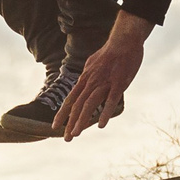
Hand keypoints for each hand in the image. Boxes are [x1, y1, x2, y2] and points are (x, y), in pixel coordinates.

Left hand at [55, 14, 148, 138]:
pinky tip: (101, 125)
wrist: (124, 41)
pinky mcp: (118, 83)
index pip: (70, 99)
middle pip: (77, 105)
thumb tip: (83, 83)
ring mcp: (104, 83)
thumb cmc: (110, 52)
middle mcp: (91, 82)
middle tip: (67, 138)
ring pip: (89, 104)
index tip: (55, 126)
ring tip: (76, 134)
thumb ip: (88, 76)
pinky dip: (105, 113)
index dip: (62, 114)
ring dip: (82, 121)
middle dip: (70, 123)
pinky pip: (110, 100)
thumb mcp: (92, 63)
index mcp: (85, 79)